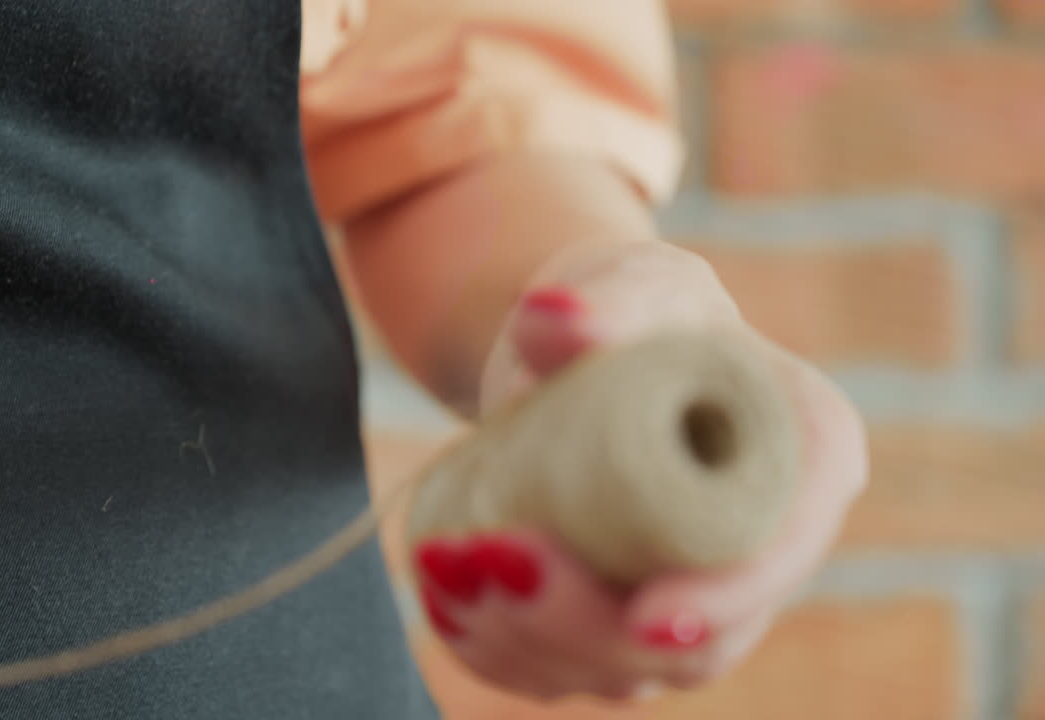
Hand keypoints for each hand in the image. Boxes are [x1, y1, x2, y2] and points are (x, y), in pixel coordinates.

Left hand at [411, 240, 867, 701]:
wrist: (573, 352)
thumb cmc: (622, 306)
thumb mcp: (620, 283)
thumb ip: (600, 298)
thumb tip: (554, 320)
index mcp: (802, 455)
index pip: (785, 548)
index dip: (727, 598)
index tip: (644, 616)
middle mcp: (760, 546)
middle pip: (699, 642)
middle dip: (587, 627)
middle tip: (487, 557)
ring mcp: (690, 597)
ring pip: (625, 670)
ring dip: (527, 642)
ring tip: (447, 560)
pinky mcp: (620, 621)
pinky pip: (569, 669)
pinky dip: (501, 651)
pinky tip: (447, 599)